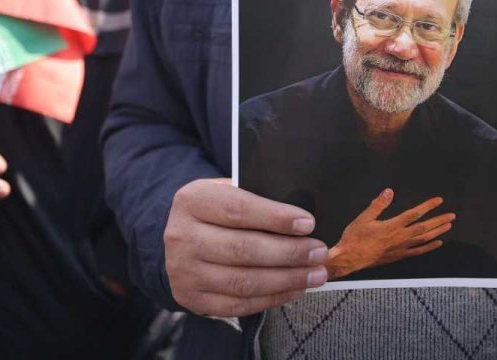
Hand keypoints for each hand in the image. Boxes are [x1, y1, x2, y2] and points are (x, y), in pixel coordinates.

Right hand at [164, 178, 328, 317]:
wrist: (177, 237)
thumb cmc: (216, 211)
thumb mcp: (227, 191)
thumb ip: (258, 199)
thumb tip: (304, 220)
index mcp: (193, 201)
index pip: (238, 210)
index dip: (275, 218)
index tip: (308, 224)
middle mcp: (182, 237)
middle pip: (243, 249)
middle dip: (289, 253)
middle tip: (319, 252)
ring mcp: (184, 272)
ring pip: (243, 281)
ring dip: (286, 279)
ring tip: (316, 274)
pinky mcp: (192, 298)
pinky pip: (237, 304)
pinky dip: (271, 298)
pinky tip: (295, 289)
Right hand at [326, 188, 454, 279]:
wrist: (350, 258)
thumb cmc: (355, 237)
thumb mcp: (364, 217)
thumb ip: (378, 204)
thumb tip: (389, 191)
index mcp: (392, 226)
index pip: (414, 214)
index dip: (428, 206)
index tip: (438, 201)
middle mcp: (400, 237)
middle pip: (424, 227)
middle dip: (439, 220)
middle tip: (452, 216)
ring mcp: (401, 248)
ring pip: (424, 239)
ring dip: (437, 232)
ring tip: (448, 226)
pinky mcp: (398, 256)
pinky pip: (417, 252)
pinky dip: (429, 247)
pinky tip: (437, 243)